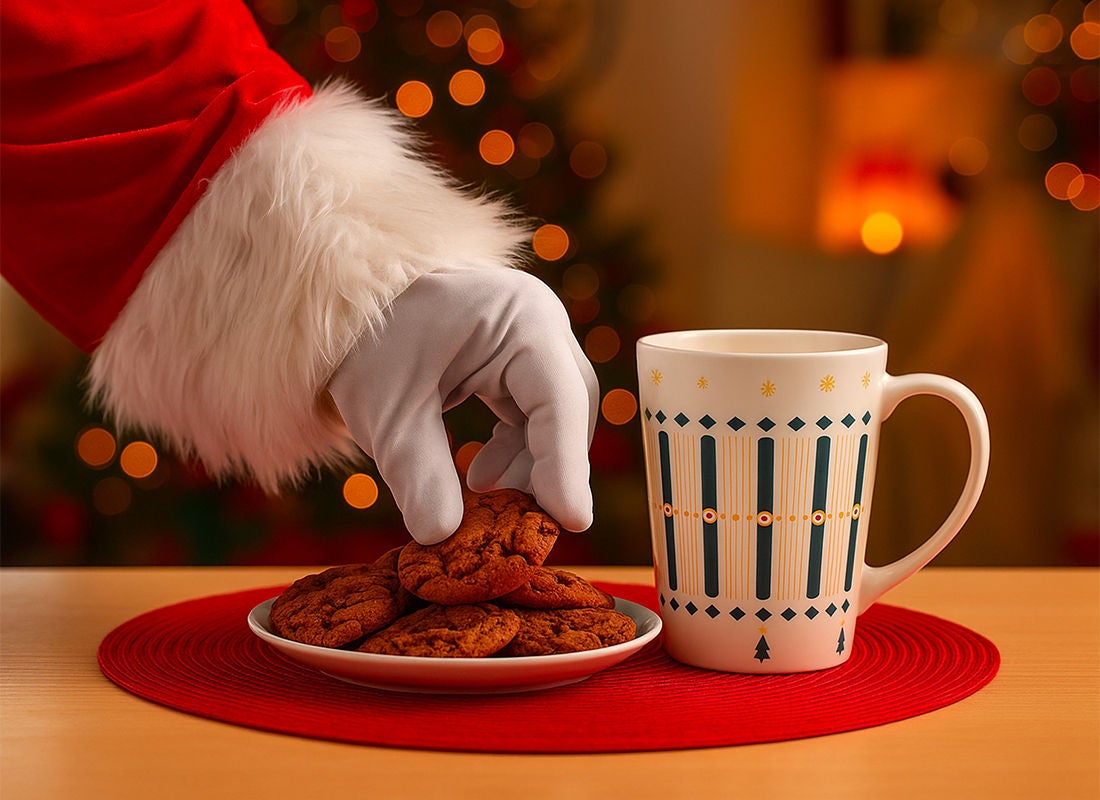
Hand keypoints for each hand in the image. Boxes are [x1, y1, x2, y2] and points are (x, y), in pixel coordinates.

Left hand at [328, 268, 598, 543]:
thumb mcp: (387, 413)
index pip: (559, 400)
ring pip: (557, 414)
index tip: (571, 521)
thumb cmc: (368, 345)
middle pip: (569, 408)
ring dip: (532, 462)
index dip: (566, 464)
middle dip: (550, 468)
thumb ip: (418, 474)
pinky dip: (518, 448)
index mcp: (519, 319)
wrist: (349, 305)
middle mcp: (539, 321)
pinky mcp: (519, 356)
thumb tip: (442, 536)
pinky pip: (536, 411)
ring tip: (485, 496)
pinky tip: (481, 475)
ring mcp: (532, 336)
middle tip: (522, 523)